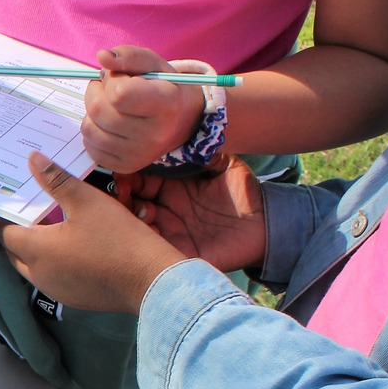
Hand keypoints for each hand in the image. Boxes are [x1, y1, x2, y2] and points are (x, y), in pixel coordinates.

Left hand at [0, 153, 190, 313]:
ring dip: (32, 247)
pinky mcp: (74, 298)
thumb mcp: (87, 201)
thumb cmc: (117, 238)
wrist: (151, 280)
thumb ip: (56, 180)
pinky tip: (67, 246)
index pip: (4, 232)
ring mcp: (56, 290)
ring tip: (42, 225)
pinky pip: (52, 277)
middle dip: (12, 231)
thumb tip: (32, 159)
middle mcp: (39, 274)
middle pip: (14, 251)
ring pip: (32, 266)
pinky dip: (51, 260)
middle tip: (19, 212)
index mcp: (36, 251)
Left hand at [82, 46, 210, 173]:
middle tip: (108, 88)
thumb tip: (102, 57)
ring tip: (110, 106)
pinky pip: (90, 146)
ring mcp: (139, 155)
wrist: (182, 122)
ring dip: (92, 112)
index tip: (120, 77)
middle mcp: (154, 135)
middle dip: (96, 93)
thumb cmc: (164, 87)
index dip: (112, 80)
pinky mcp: (124, 166)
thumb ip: (127, 55)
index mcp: (165, 104)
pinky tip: (110, 124)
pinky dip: (94, 131)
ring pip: (89, 129)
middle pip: (99, 111)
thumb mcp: (153, 64)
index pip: (119, 94)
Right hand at [116, 159, 268, 273]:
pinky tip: (152, 227)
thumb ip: (203, 150)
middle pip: (129, 202)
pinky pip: (151, 248)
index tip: (123, 169)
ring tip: (144, 210)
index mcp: (171, 188)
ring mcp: (169, 231)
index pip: (139, 179)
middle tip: (124, 190)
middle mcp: (165, 209)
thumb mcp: (225, 163)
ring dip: (130, 217)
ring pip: (134, 225)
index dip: (128, 174)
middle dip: (120, 196)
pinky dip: (144, 238)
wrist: (266, 225)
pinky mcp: (178, 251)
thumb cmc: (246, 194)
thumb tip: (180, 137)